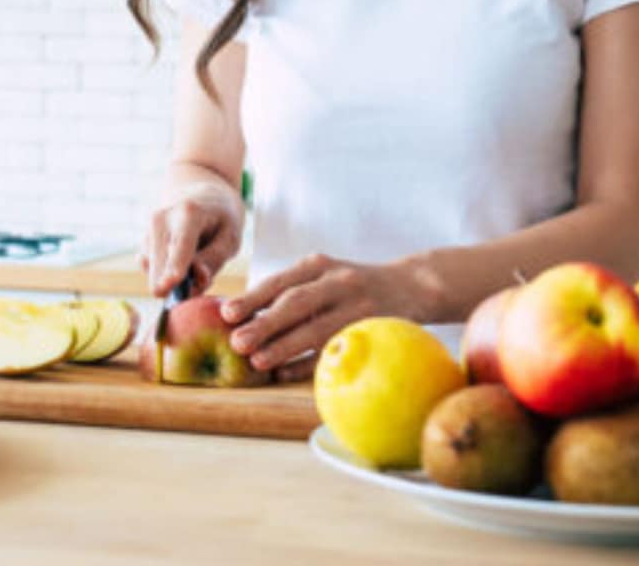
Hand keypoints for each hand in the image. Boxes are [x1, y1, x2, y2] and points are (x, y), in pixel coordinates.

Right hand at [137, 181, 243, 298]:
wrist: (202, 194)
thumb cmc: (221, 218)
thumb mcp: (230, 238)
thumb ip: (214, 260)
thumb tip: (194, 282)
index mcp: (189, 213)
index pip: (180, 246)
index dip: (174, 268)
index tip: (167, 286)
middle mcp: (162, 218)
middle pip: (160, 263)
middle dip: (175, 285)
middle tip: (197, 286)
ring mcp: (149, 228)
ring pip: (153, 269)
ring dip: (172, 278)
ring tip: (195, 263)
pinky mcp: (143, 239)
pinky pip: (150, 267)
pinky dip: (164, 272)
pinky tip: (181, 259)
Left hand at [220, 254, 423, 383]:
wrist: (412, 285)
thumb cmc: (349, 286)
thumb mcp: (322, 275)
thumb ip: (289, 291)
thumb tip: (237, 318)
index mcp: (319, 265)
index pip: (281, 281)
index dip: (252, 298)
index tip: (226, 314)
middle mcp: (338, 281)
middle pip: (297, 303)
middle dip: (265, 323)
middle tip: (237, 342)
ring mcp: (358, 306)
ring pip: (317, 328)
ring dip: (285, 347)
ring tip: (258, 362)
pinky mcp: (373, 329)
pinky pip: (337, 348)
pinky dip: (309, 363)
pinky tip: (285, 373)